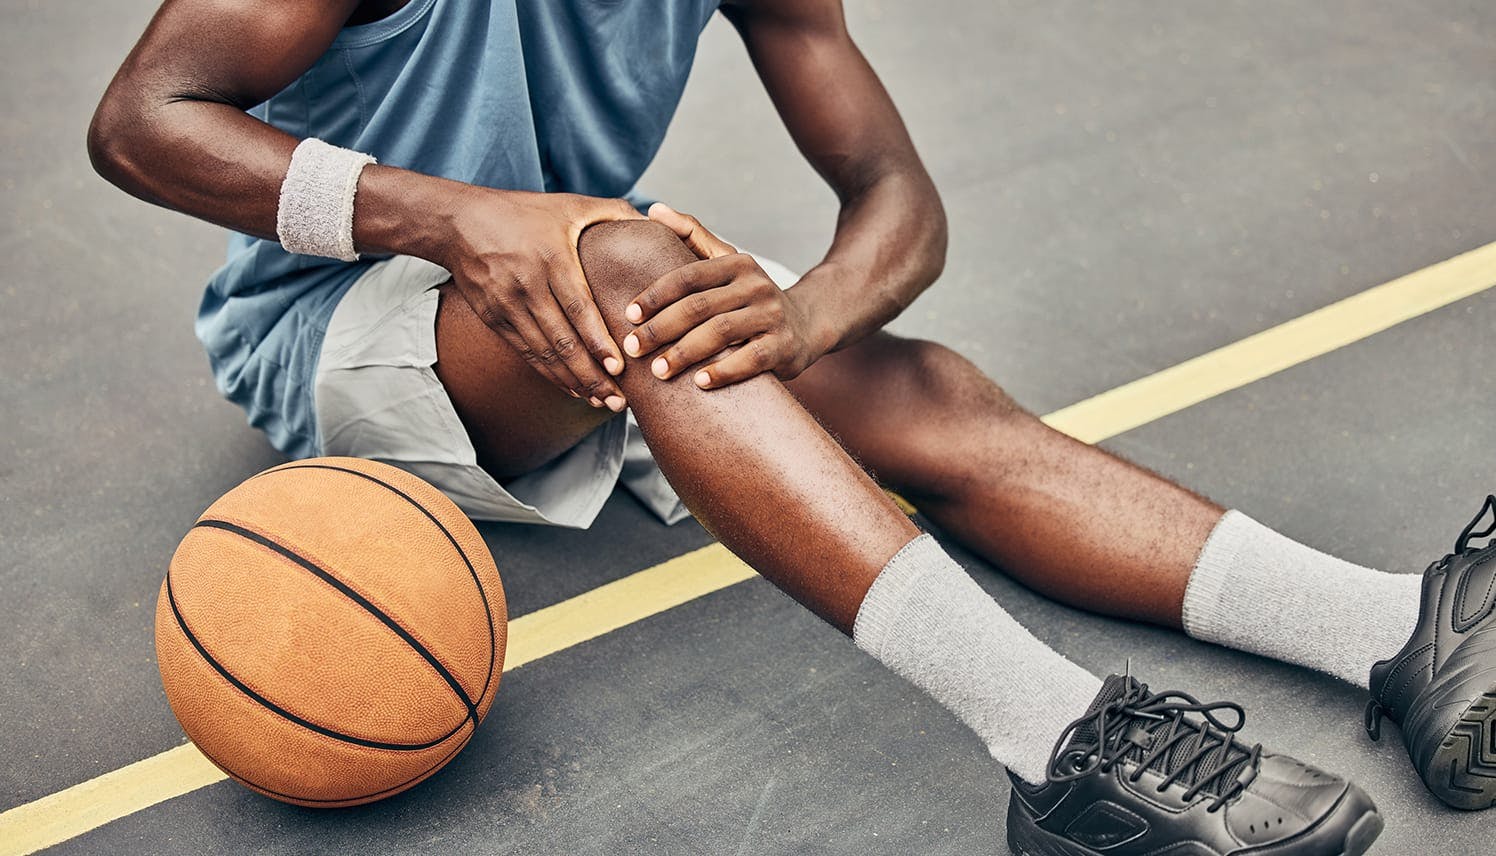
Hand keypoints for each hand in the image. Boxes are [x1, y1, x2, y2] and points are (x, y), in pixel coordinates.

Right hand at [442, 189, 642, 409]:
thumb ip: (613, 212)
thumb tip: (653, 221)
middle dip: (592, 375)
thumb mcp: (568, 204)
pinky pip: (527, 353)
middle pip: (563, 340)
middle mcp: (528, 285)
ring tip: (602, 400)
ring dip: (574, 381)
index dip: (598, 340)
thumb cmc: (522, 212)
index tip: (618, 367)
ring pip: (545, 353)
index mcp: (551, 258)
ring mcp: (507, 305)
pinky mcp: (494, 318)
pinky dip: (550, 374)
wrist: (458, 222)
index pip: (578, 307)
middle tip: (619, 399)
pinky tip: (572, 388)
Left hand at [622, 203, 820, 388]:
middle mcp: (755, 284)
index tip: (628, 316)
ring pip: (721, 332)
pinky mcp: (783, 346)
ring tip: (658, 370)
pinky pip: (750, 359)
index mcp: (735, 263)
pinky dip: (723, 371)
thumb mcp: (726, 262)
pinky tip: (699, 383)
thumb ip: (691, 235)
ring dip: (685, 353)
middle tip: (633, 349)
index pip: (688, 277)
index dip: (655, 295)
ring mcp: (771, 315)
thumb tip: (653, 209)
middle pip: (699, 306)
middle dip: (661, 329)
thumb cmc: (750, 296)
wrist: (805, 324)